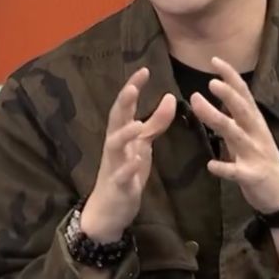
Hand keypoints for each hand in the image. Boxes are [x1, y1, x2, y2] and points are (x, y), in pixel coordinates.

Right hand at [81, 67, 175, 241]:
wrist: (108, 209)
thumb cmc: (125, 171)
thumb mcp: (143, 145)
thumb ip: (155, 122)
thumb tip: (169, 96)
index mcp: (121, 133)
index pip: (125, 105)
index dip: (133, 87)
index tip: (144, 70)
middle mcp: (115, 145)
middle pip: (115, 120)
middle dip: (123, 104)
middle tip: (132, 87)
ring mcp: (114, 164)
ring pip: (114, 145)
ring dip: (124, 134)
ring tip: (137, 125)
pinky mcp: (118, 185)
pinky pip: (121, 175)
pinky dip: (129, 167)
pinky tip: (138, 160)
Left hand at [188, 56, 278, 213]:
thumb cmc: (263, 160)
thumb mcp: (252, 133)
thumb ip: (237, 115)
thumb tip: (221, 94)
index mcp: (254, 122)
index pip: (243, 94)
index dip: (230, 77)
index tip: (215, 60)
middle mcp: (256, 134)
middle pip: (242, 109)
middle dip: (228, 95)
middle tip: (210, 82)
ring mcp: (255, 154)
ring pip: (235, 134)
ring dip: (217, 119)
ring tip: (199, 106)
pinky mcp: (252, 176)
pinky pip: (237, 172)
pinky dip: (225, 168)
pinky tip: (211, 165)